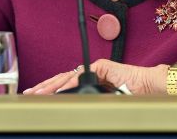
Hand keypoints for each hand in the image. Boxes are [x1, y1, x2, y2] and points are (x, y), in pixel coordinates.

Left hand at [22, 59, 168, 94]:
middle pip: (62, 79)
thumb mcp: (102, 102)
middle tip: (29, 94)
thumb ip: (87, 102)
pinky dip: (70, 83)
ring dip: (52, 86)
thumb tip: (70, 110)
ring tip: (39, 93)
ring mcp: (94, 68)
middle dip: (44, 87)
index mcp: (89, 81)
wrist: (147, 88)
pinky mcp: (102, 66)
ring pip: (67, 77)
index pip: (64, 84)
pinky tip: (60, 90)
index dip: (50, 89)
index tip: (36, 96)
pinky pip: (82, 76)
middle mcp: (90, 73)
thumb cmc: (129, 96)